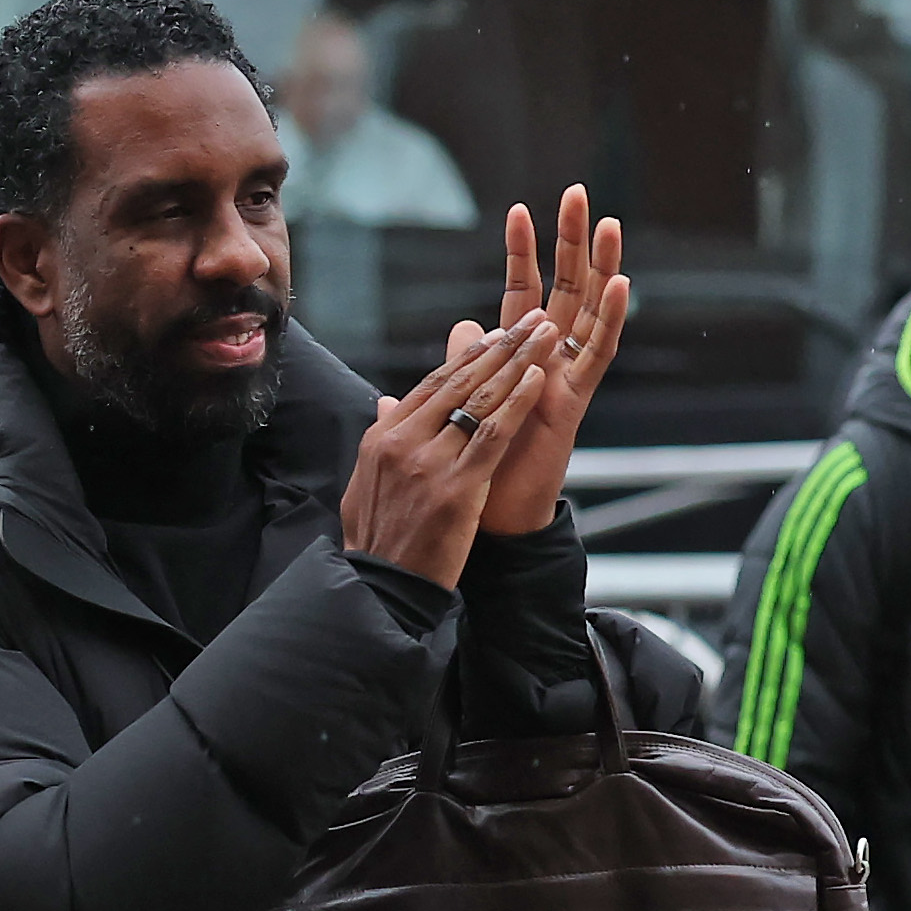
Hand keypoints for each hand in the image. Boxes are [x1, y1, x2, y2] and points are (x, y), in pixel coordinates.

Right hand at [341, 316, 550, 589]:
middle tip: (531, 321)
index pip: (432, 385)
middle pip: (459, 382)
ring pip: (479, 400)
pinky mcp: (457, 488)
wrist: (383, 590)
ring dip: (518, 362)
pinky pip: (493, 434)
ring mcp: (430, 463)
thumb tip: (387, 404)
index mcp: (383, 438)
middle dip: (500, 346)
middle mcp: (404, 442)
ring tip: (544, 335)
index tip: (496, 335)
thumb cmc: (378, 543)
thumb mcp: (365, 483)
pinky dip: (518, 402)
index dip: (468, 357)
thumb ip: (380, 439)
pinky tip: (539, 378)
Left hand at [478, 190, 631, 533]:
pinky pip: (597, 353)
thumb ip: (461, 364)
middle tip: (579, 191)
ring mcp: (565, 377)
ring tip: (608, 222)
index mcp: (518, 357)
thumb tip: (459, 327)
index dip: (521, 252)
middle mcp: (547, 360)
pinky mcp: (575, 400)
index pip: (521, 292)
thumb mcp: (460, 403)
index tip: (517, 208)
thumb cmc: (476, 467)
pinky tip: (619, 282)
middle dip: (571, 240)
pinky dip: (609, 317)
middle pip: (565, 287)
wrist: (490, 520)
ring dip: (599, 266)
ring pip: (588, 311)